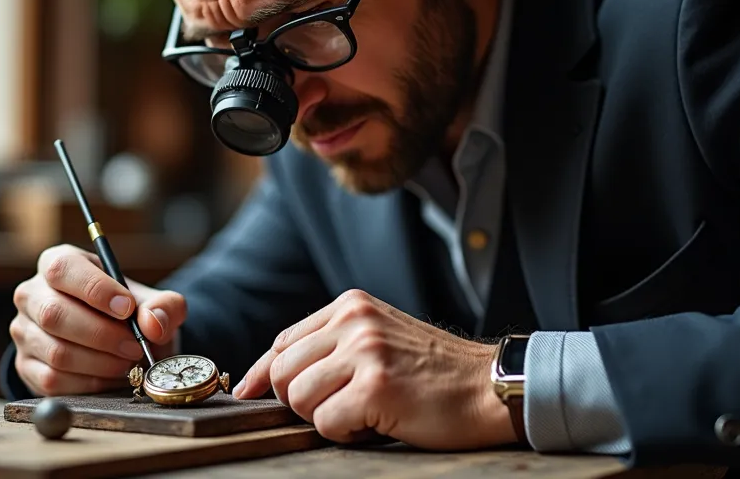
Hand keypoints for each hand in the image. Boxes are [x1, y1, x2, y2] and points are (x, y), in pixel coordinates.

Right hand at [11, 244, 184, 395]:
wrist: (116, 343)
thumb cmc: (128, 314)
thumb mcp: (154, 302)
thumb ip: (164, 307)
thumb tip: (153, 324)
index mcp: (58, 263)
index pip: (62, 269)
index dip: (95, 289)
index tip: (127, 308)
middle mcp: (32, 294)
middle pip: (54, 314)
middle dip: (102, 335)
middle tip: (134, 346)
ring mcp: (24, 331)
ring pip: (56, 352)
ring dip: (100, 363)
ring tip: (127, 362)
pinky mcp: (26, 365)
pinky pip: (53, 380)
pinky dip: (89, 383)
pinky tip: (110, 376)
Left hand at [233, 289, 520, 449]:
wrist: (490, 388)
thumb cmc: (435, 373)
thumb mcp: (380, 337)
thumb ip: (332, 345)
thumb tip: (266, 376)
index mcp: (350, 305)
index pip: (281, 343)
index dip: (261, 375)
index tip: (248, 394)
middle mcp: (353, 321)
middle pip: (281, 374)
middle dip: (302, 402)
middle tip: (343, 408)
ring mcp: (365, 352)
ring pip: (298, 400)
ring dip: (326, 418)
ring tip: (365, 413)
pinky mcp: (375, 387)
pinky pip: (326, 424)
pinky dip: (348, 435)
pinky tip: (379, 424)